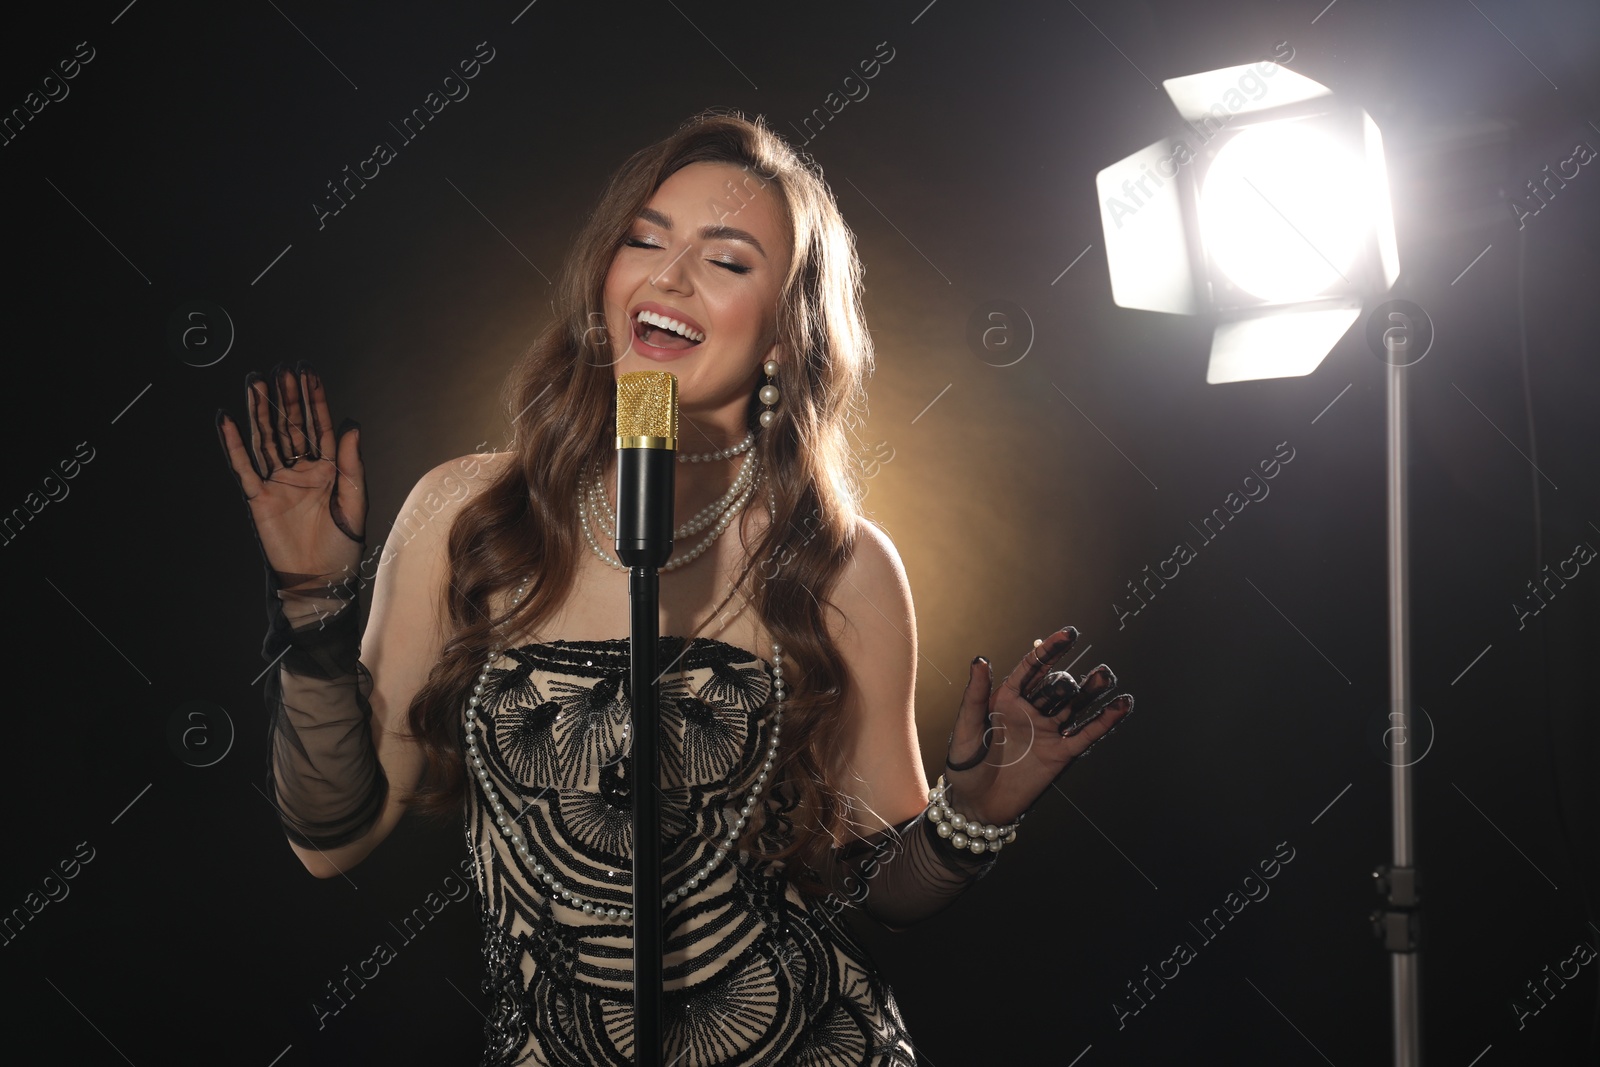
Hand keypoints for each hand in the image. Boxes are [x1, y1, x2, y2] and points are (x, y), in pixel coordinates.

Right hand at [215, 361, 366, 585]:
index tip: (308, 373)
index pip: (319, 427)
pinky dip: (233, 444)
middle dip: (286, 398)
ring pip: (267, 439)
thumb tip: (351, 425)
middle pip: (291, 427)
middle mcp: (301, 472)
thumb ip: (350, 464)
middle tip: (282, 368)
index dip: (314, 400)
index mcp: (328, 470)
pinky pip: (244, 467)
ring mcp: (278, 483)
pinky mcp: (259, 499)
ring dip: (261, 412)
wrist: (321, 581)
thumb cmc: (343, 547)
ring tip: (255, 382)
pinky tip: (226, 420)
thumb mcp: (354, 503)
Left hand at [943, 627, 1132, 826]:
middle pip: (1057, 686)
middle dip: (1072, 676)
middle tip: (1088, 666)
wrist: (977, 806)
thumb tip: (980, 659)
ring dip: (1091, 690)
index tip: (1069, 633)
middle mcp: (1031, 712)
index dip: (1050, 650)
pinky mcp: (1060, 754)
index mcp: (1007, 699)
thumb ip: (975, 695)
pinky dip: (1104, 721)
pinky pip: (1086, 735)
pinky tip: (1121, 706)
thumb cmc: (965, 766)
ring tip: (1106, 675)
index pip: (1033, 668)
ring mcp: (1047, 732)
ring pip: (1075, 705)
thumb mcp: (966, 727)